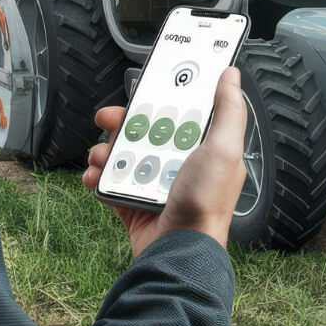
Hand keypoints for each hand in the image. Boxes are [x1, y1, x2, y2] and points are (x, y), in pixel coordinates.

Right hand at [82, 67, 247, 257]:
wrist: (178, 251)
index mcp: (204, 150)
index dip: (160, 100)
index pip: (179, 115)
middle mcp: (179, 166)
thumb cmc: (206, 202)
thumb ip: (228, 109)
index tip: (142, 91)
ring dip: (105, 151)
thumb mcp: (224, 148)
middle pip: (144, 132)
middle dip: (122, 124)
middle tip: (107, 120)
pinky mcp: (134, 204)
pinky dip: (98, 178)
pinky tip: (95, 177)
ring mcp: (154, 185)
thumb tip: (231, 75)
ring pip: (122, 156)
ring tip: (100, 156)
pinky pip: (110, 184)